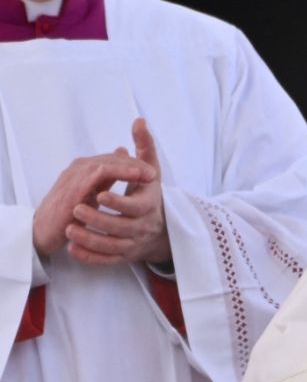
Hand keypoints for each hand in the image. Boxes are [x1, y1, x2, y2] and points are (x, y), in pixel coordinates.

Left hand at [33, 133, 156, 256]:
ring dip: (90, 239)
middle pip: (121, 227)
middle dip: (98, 219)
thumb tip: (139, 120)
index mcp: (150, 204)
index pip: (136, 206)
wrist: (160, 228)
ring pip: (112, 246)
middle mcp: (144, 226)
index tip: (100, 193)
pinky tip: (73, 249)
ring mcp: (134, 243)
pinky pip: (107, 261)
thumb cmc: (150, 194)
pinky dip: (90, 257)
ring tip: (69, 229)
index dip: (118, 201)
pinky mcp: (125, 256)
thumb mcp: (151, 170)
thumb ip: (144, 146)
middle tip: (76, 209)